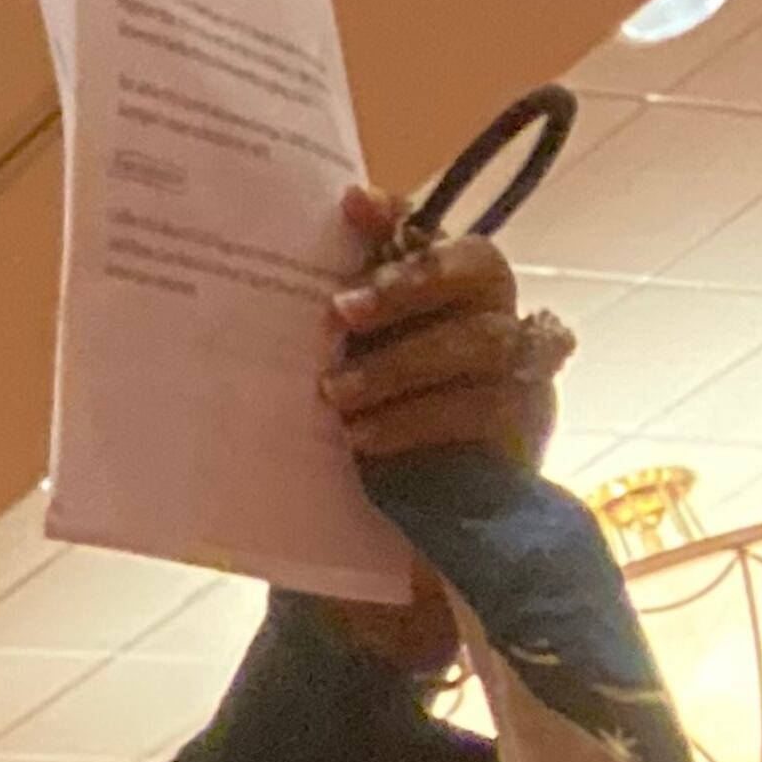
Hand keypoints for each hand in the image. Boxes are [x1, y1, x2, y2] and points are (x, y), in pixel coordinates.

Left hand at [313, 183, 575, 669]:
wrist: (385, 556)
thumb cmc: (349, 452)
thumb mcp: (324, 388)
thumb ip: (319, 337)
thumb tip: (239, 278)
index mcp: (438, 300)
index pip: (431, 234)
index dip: (400, 217)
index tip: (352, 205)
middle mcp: (489, 323)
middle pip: (482, 268)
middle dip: (411, 283)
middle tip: (340, 311)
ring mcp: (516, 376)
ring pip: (485, 339)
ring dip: (402, 364)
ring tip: (334, 395)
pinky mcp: (522, 433)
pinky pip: (486, 408)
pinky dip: (420, 419)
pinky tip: (365, 438)